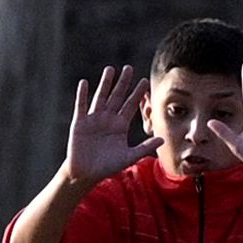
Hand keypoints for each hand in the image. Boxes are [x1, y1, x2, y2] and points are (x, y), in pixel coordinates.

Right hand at [64, 65, 149, 186]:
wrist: (85, 174)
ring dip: (105, 84)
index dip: (137, 94)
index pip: (130, 105)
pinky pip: (81, 106)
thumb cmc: (107, 166)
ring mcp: (94, 119)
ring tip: (110, 69)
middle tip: (129, 68)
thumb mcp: (128, 157)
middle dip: (123, 83)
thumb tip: (162, 139)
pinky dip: (82, 95)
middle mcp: (108, 119)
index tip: (145, 81)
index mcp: (120, 125)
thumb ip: (145, 147)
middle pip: (117, 97)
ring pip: (101, 97)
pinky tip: (84, 83)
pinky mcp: (80, 123)